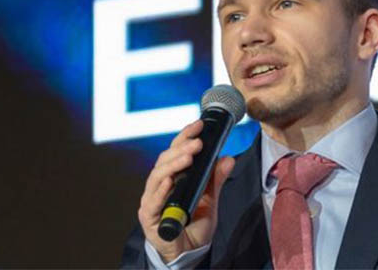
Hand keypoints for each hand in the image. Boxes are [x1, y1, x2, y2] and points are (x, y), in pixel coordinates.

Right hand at [138, 120, 235, 262]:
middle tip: (198, 142)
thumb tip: (228, 158)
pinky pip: (152, 202)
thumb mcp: (210, 199)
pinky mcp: (149, 218)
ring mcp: (152, 201)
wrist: (188, 252)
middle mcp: (159, 186)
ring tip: (188, 156)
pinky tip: (170, 181)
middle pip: (165, 160)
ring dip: (173, 164)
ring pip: (157, 177)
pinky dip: (161, 191)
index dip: (185, 136)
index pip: (175, 151)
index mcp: (172, 177)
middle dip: (181, 148)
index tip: (198, 124)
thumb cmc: (194, 224)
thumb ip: (216, 179)